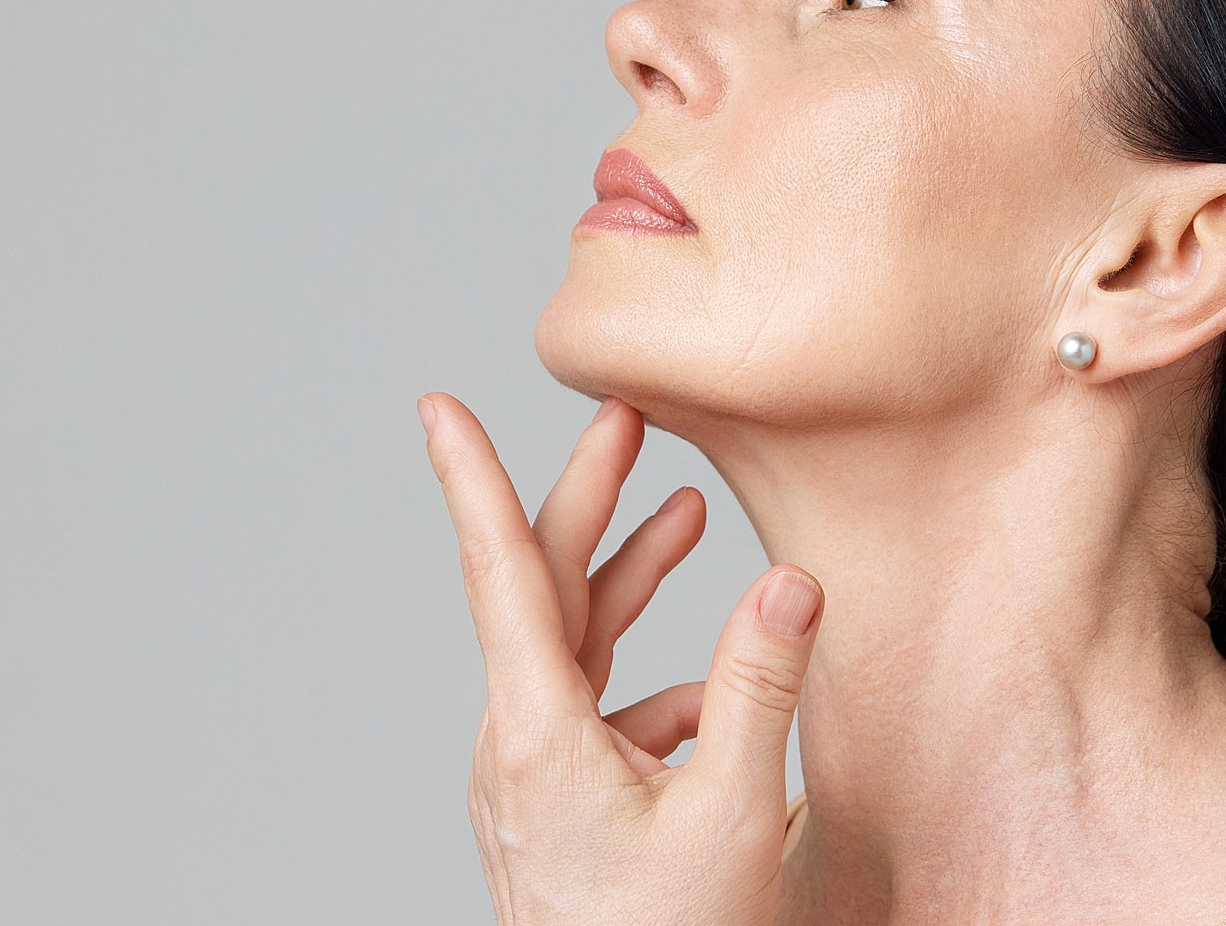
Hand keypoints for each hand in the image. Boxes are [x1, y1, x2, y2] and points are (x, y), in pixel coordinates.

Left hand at [418, 392, 821, 924]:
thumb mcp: (733, 817)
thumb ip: (760, 691)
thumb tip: (786, 582)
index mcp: (539, 736)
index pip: (503, 576)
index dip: (472, 481)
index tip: (438, 408)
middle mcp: (519, 746)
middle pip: (546, 592)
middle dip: (590, 498)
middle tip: (628, 417)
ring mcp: (533, 778)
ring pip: (575, 647)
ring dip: (630, 579)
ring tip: (687, 513)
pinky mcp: (559, 805)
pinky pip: (602, 711)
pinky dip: (660, 680)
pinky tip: (723, 694)